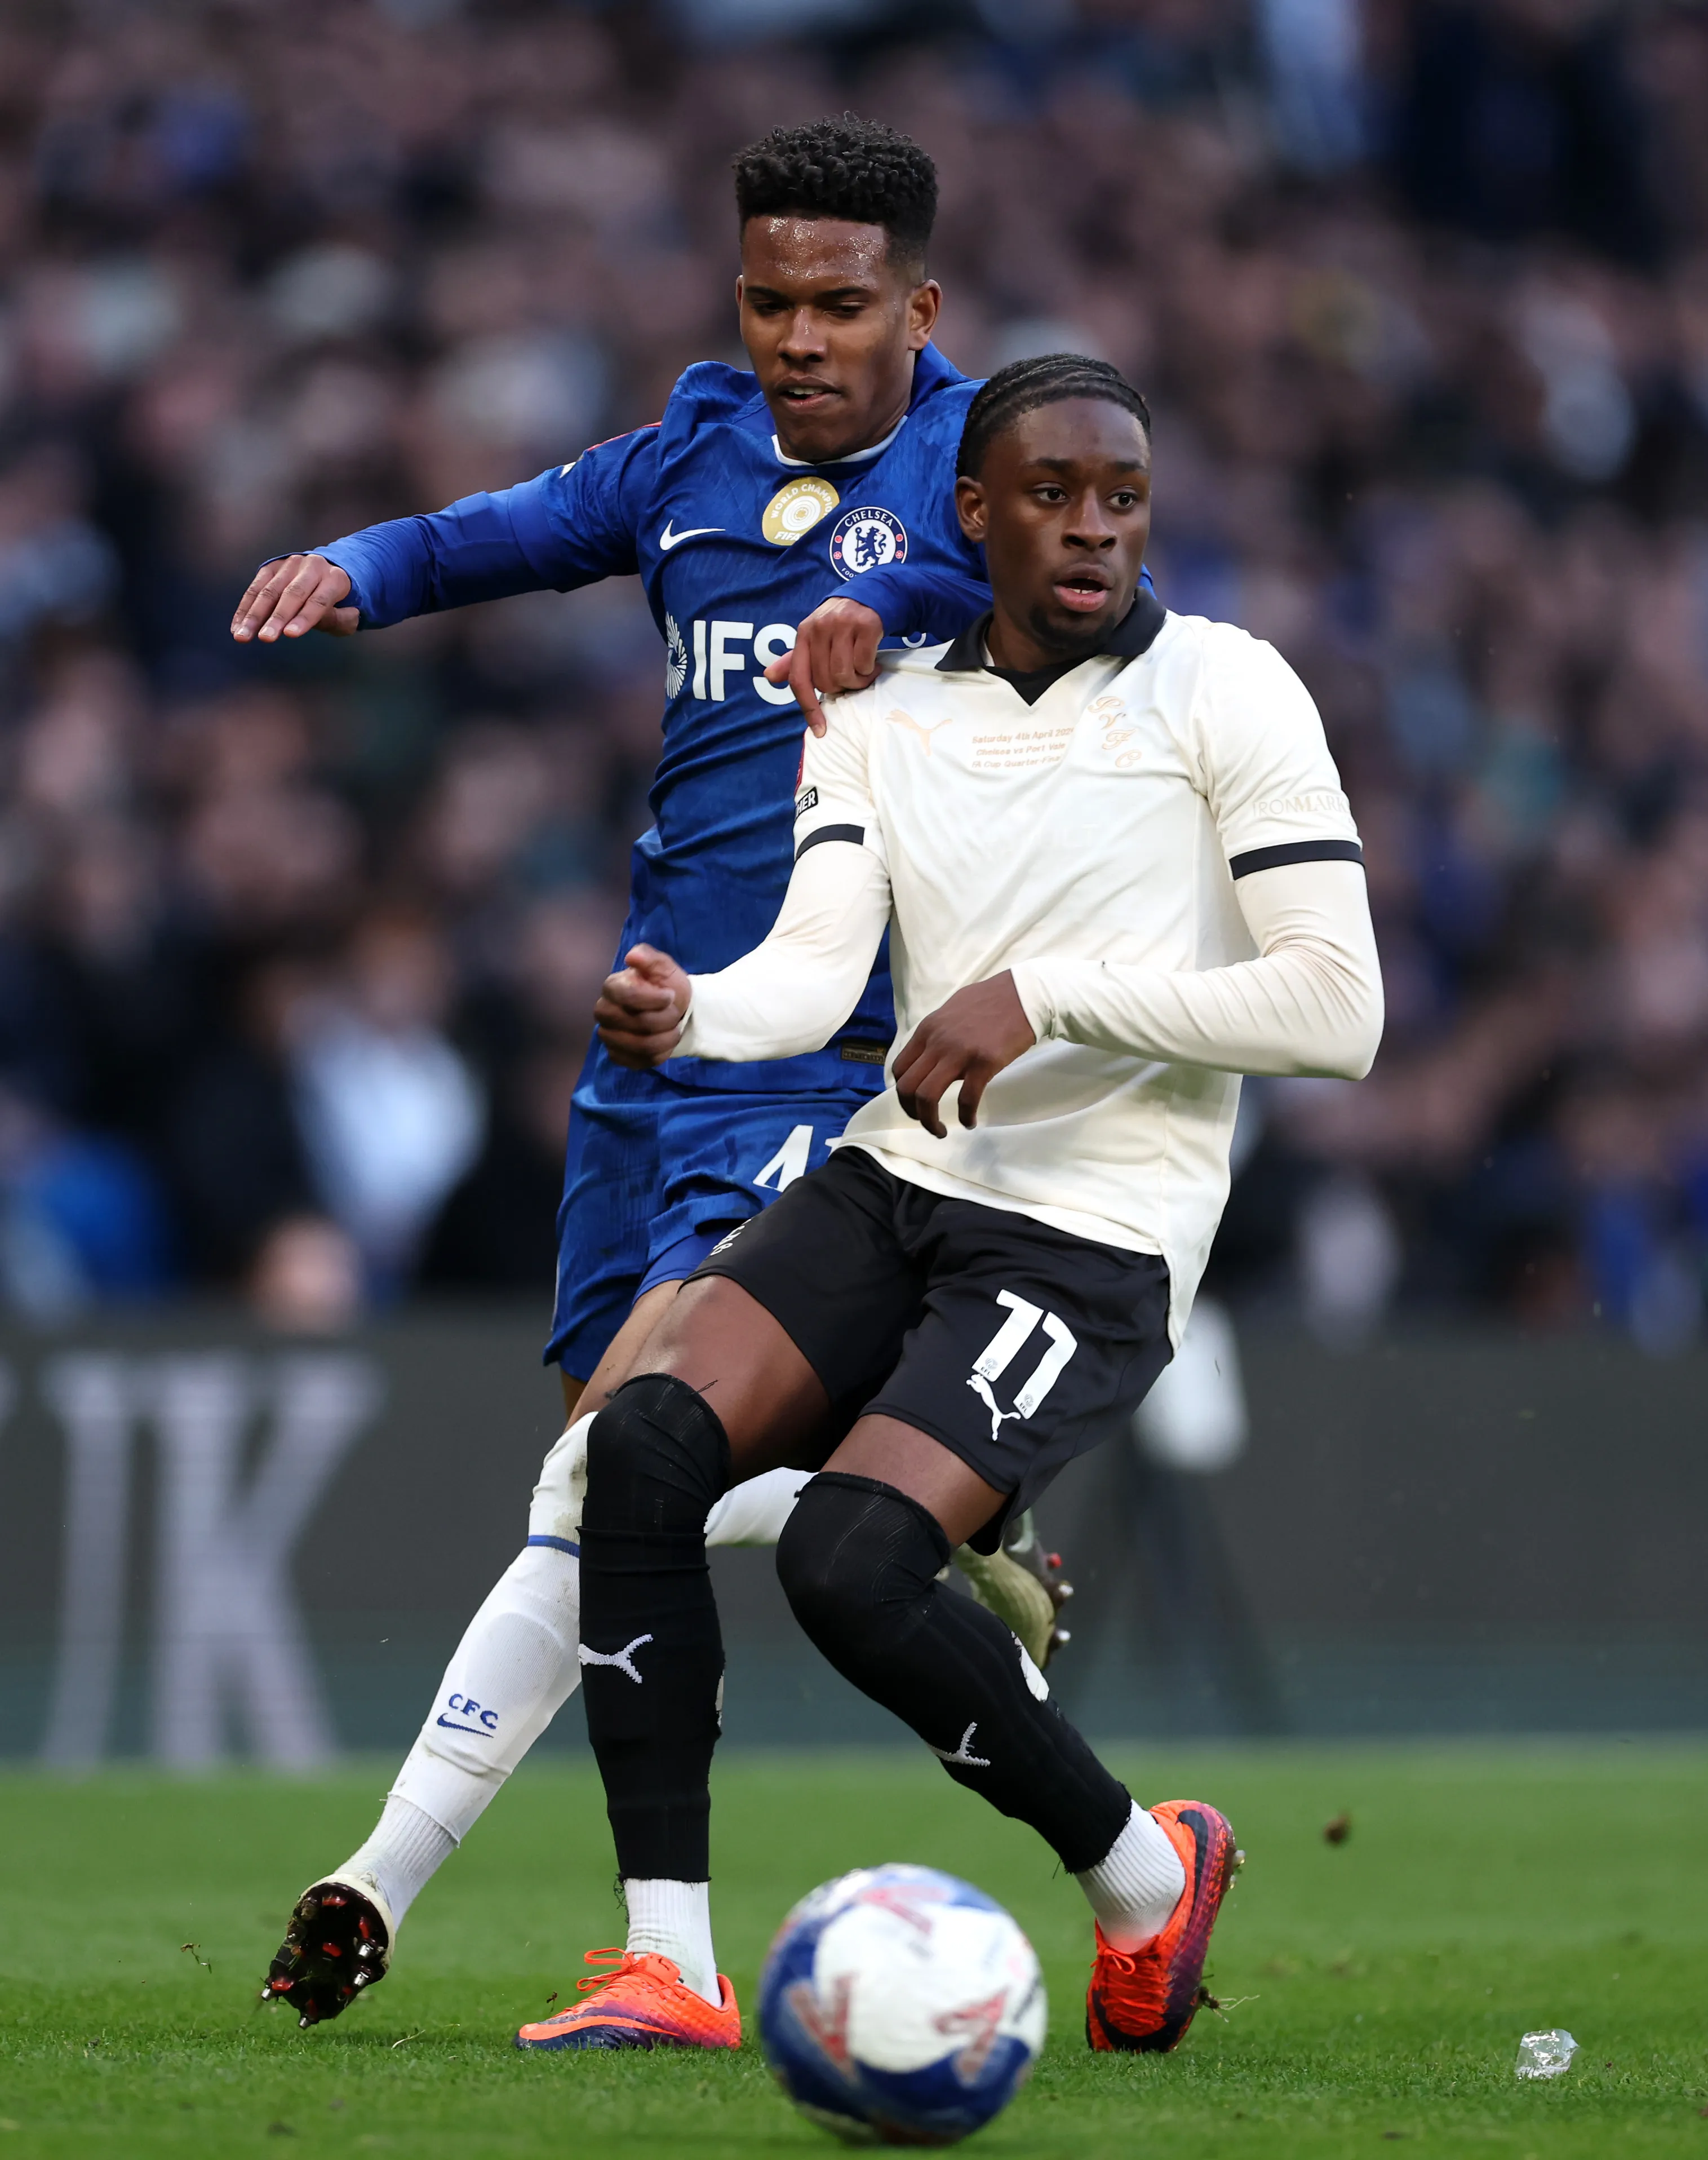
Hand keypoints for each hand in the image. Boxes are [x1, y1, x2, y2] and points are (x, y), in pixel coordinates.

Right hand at [231, 555, 357, 642]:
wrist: (324, 575)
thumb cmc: (338, 604)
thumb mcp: (347, 614)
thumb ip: (339, 619)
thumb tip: (318, 620)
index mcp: (335, 578)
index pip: (319, 600)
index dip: (304, 618)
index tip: (289, 635)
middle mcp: (311, 566)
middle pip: (292, 594)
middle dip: (277, 618)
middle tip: (265, 638)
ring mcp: (289, 564)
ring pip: (269, 591)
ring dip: (254, 615)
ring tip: (242, 636)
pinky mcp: (271, 567)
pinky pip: (255, 589)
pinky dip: (245, 609)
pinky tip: (237, 628)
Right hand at [595, 945, 692, 1067]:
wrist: (674, 1011)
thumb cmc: (666, 986)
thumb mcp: (664, 967)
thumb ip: (650, 958)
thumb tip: (632, 956)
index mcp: (612, 987)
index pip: (628, 996)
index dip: (654, 999)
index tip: (670, 996)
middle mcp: (604, 1012)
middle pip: (638, 1024)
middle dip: (665, 1019)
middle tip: (675, 1013)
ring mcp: (608, 1036)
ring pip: (642, 1046)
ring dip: (667, 1038)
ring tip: (675, 1028)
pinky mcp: (617, 1055)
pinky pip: (641, 1061)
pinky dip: (661, 1054)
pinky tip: (665, 1043)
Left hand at [765, 596, 882, 734]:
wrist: (870, 595)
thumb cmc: (840, 623)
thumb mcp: (814, 636)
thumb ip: (794, 659)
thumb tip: (768, 676)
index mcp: (803, 634)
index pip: (799, 678)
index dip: (807, 707)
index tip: (820, 730)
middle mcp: (819, 627)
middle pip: (825, 681)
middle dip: (841, 687)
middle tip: (852, 679)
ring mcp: (843, 624)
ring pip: (844, 674)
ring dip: (858, 681)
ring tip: (863, 671)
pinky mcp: (866, 625)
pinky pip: (864, 663)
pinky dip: (870, 669)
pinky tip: (872, 661)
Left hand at [892, 972, 1035, 1137]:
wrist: (1025, 995)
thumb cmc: (992, 1001)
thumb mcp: (952, 1011)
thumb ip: (938, 1033)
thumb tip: (931, 1054)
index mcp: (927, 1030)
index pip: (900, 1068)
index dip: (903, 1092)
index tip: (914, 1103)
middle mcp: (937, 1042)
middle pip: (907, 1087)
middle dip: (911, 1112)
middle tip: (926, 1122)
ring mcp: (959, 1053)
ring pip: (927, 1096)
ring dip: (930, 1121)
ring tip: (940, 1130)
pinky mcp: (984, 1063)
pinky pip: (966, 1099)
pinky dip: (965, 1116)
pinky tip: (970, 1122)